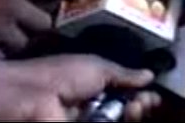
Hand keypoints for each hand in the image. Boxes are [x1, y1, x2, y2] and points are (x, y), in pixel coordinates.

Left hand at [0, 52, 158, 120]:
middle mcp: (92, 106)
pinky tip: (132, 112)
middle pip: (125, 111)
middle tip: (145, 101)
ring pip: (119, 121)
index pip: (122, 94)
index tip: (151, 94)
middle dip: (141, 105)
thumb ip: (124, 74)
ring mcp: (88, 120)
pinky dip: (125, 120)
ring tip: (138, 105)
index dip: (139, 94)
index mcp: (92, 87)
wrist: (33, 97)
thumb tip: (148, 75)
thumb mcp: (98, 67)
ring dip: (136, 112)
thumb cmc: (60, 75)